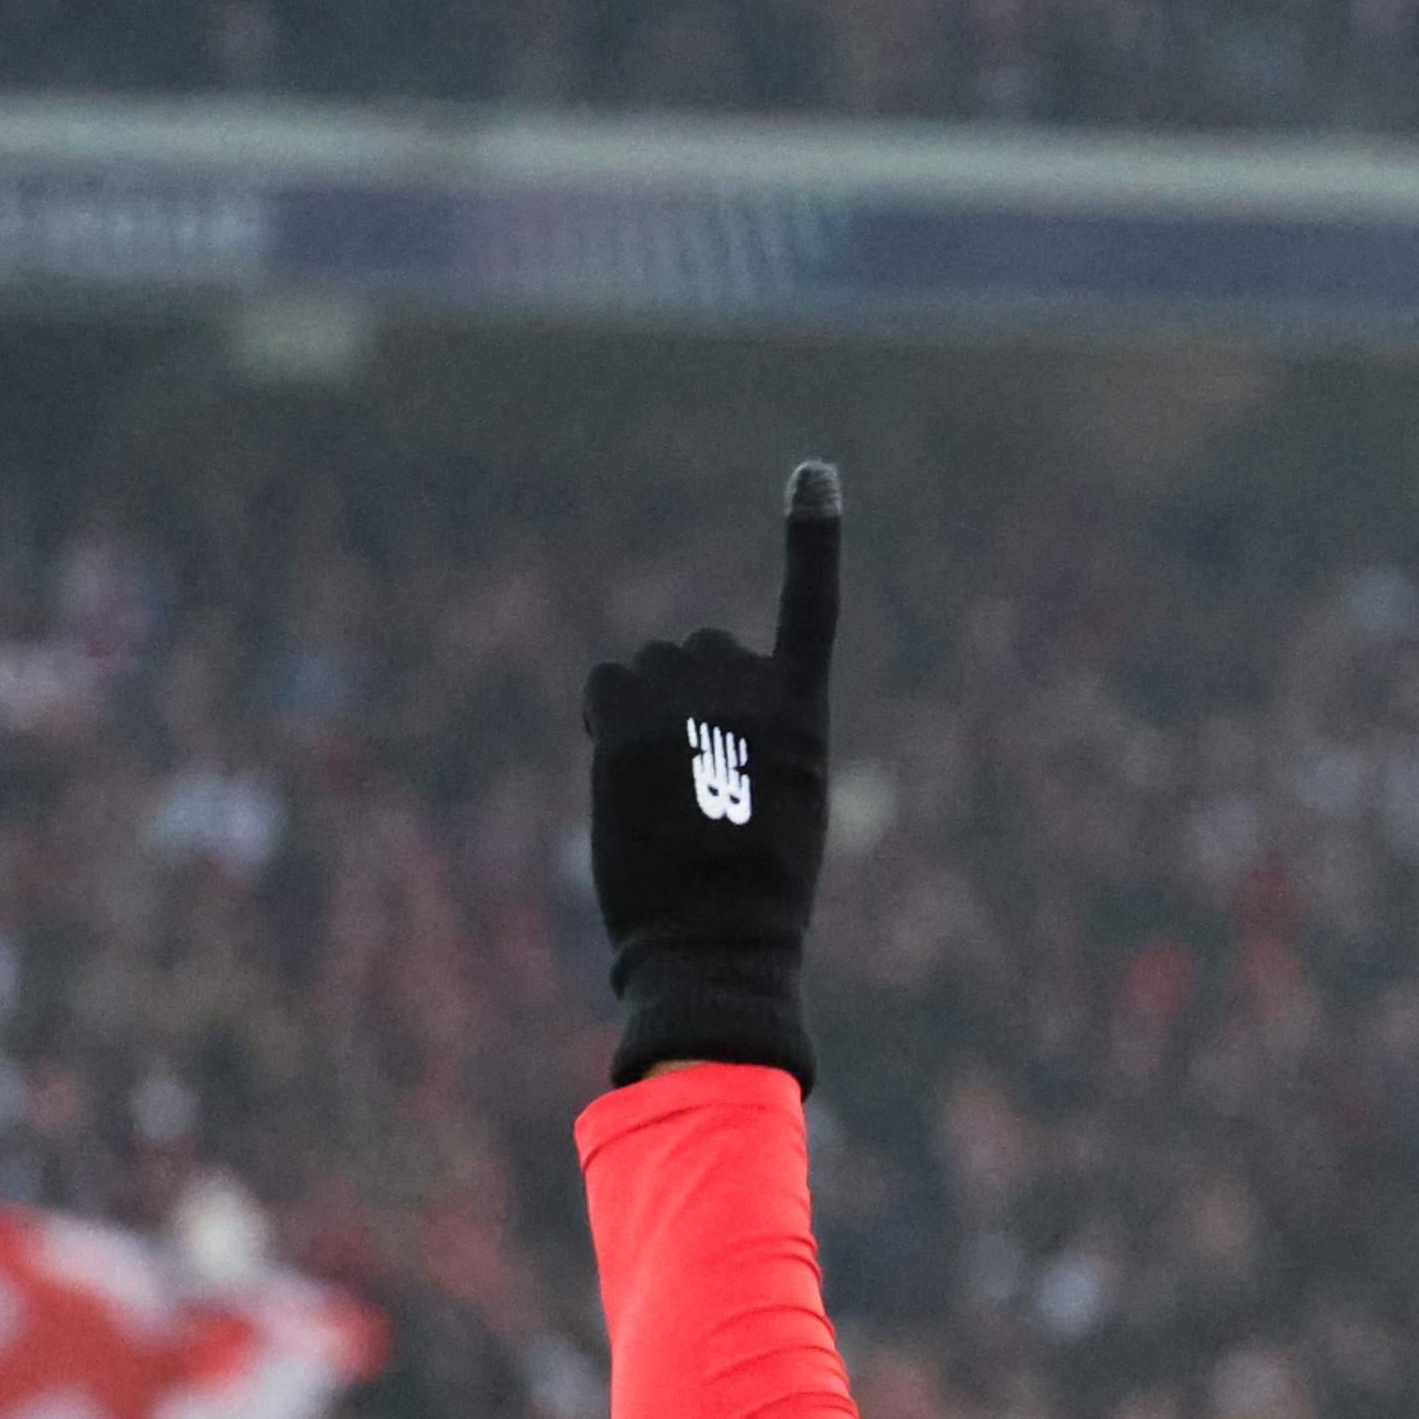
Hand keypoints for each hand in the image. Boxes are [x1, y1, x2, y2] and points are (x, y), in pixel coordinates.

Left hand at [582, 459, 841, 1084]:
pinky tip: (618, 763)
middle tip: (693, 790)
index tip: (813, 473)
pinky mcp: (635, 721)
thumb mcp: (781, 809)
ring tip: (661, 798)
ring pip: (648, 672)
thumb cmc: (750, 899)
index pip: (811, 608)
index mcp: (805, 716)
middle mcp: (753, 691)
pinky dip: (605, 714)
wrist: (715, 945)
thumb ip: (748, 740)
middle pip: (701, 655)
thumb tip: (670, 710)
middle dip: (687, 702)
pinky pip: (606, 684)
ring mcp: (691, 700)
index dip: (812, 539)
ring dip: (642, 718)